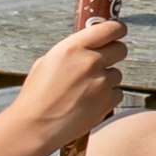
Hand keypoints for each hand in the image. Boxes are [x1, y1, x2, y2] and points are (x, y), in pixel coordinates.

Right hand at [8, 15, 128, 155]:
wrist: (34, 126)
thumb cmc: (36, 95)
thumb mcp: (48, 61)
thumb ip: (72, 51)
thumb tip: (89, 45)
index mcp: (73, 48)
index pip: (110, 29)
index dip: (117, 30)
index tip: (118, 33)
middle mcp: (90, 62)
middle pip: (121, 49)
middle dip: (114, 54)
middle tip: (101, 63)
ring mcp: (101, 83)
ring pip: (118, 74)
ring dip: (107, 80)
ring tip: (85, 90)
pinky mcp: (107, 102)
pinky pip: (117, 94)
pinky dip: (107, 98)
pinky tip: (89, 103)